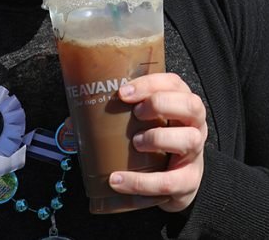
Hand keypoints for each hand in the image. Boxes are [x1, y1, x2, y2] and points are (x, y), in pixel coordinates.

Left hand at [111, 72, 207, 212]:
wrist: (176, 183)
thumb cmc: (155, 147)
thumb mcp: (141, 127)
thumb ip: (112, 121)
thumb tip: (73, 122)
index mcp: (181, 104)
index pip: (173, 83)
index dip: (150, 84)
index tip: (123, 93)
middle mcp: (195, 125)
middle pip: (191, 105)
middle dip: (161, 104)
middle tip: (135, 113)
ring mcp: (195, 154)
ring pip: (189, 139)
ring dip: (158, 138)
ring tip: (135, 143)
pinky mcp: (188, 182)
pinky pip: (169, 182)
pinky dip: (141, 182)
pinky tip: (117, 180)